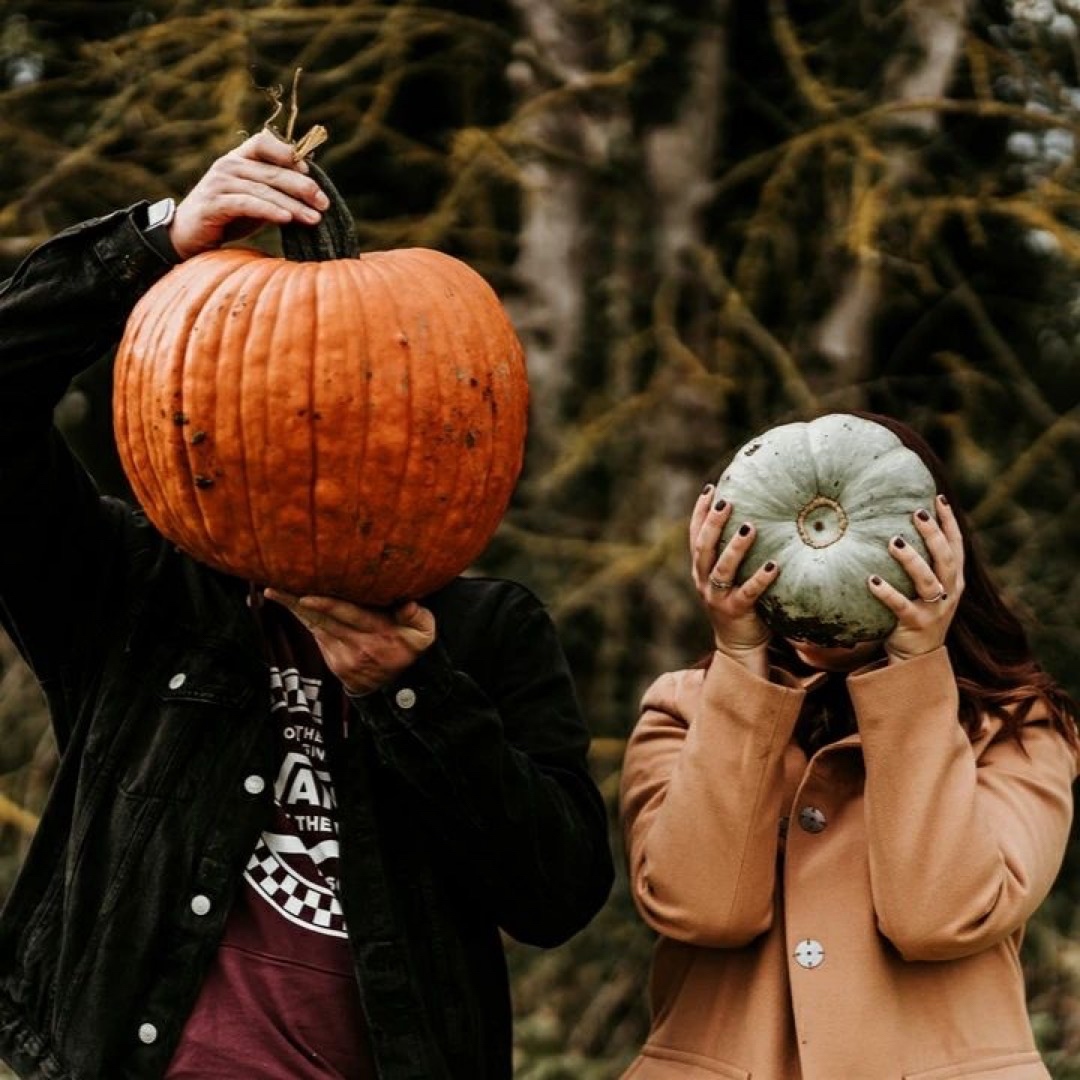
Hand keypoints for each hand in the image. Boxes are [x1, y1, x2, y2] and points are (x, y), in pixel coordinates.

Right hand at [169, 130, 329, 259]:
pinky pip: (248, 204)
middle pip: (272, 171)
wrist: (188, 235)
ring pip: (264, 190)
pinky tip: (287, 219)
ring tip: (315, 218)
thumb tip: (312, 193)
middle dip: (302, 187)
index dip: (288, 154)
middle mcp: (228, 165)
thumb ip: (275, 192)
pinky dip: (270, 210)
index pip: (264, 143)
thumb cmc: (227, 217)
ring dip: (293, 204)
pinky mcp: (214, 203)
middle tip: (324, 203)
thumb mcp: (255, 200)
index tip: (311, 173)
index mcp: (238, 158)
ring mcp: (219, 183)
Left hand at [264, 588, 435, 694]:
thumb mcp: (424, 633)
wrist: (400, 686)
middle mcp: (358, 647)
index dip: (327, 604)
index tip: (305, 595)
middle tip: (274, 588)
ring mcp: (343, 657)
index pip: (350, 615)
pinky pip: (316, 635)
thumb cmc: (410, 648)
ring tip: (275, 591)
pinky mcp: (333, 662)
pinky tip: (289, 603)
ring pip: (315, 627)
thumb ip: (418, 616)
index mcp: (380, 635)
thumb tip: (408, 604)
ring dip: (293, 610)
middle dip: (297, 604)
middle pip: (324, 620)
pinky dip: (303, 619)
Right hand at [691, 486, 780, 674]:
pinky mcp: (735, 612)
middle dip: (713, 523)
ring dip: (735, 548)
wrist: (738, 646)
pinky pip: (748, 593)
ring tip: (750, 528)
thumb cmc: (740, 603)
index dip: (700, 513)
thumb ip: (735, 553)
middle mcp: (703, 581)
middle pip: (703, 548)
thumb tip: (759, 516)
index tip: (710, 489)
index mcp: (700, 570)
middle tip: (726, 502)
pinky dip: (760, 579)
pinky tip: (774, 565)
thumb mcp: (731, 576)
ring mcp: (717, 597)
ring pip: (722, 569)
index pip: (695, 536)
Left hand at [868, 494, 964, 663]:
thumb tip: (892, 526)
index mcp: (954, 580)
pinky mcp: (916, 624)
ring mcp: (935, 610)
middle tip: (917, 512)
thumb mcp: (926, 588)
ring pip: (928, 581)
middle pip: (946, 558)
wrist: (917, 656)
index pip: (956, 545)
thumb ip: (920, 562)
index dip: (949, 522)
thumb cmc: (917, 612)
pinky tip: (871, 581)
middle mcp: (949, 592)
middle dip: (934, 533)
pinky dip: (888, 593)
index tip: (937, 498)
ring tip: (894, 541)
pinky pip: (901, 606)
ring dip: (911, 560)